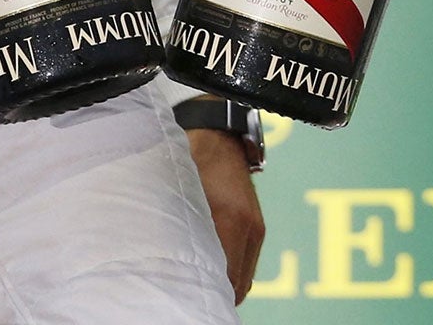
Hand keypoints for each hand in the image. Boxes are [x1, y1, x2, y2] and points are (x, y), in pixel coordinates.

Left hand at [186, 127, 265, 303]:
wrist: (215, 133)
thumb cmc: (190, 162)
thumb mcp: (182, 199)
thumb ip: (185, 236)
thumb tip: (175, 271)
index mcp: (232, 220)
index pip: (229, 280)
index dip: (213, 295)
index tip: (194, 298)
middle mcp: (250, 227)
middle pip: (240, 284)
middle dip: (219, 294)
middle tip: (193, 296)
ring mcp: (256, 225)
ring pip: (245, 275)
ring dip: (227, 282)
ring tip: (200, 285)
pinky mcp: (256, 222)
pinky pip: (247, 260)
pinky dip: (233, 269)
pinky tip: (212, 267)